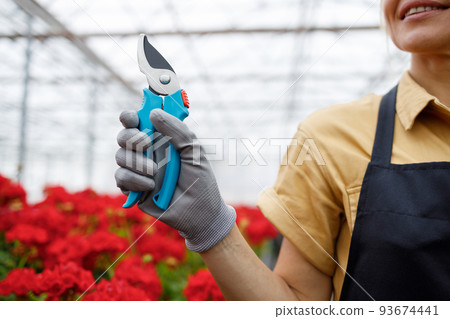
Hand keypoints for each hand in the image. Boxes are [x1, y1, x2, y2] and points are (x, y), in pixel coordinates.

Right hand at [115, 109, 235, 251]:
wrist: (200, 212)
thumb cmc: (200, 180)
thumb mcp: (194, 152)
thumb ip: (178, 131)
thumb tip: (154, 113)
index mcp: (160, 140)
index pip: (138, 122)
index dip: (130, 117)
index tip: (133, 117)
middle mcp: (146, 153)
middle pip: (123, 136)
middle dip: (131, 137)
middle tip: (147, 143)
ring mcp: (138, 170)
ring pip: (120, 156)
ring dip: (137, 162)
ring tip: (156, 172)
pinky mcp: (133, 188)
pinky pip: (121, 177)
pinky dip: (135, 180)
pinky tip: (151, 186)